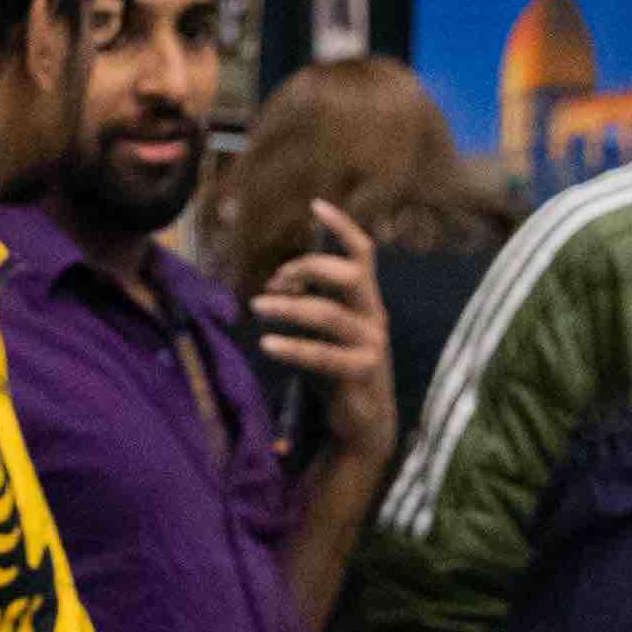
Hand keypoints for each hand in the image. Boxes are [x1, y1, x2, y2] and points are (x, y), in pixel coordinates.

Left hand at [252, 200, 396, 460]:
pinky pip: (323, 354)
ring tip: (257, 306)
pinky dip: (292, 346)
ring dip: (289, 307)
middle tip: (274, 281)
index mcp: (365, 300)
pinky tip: (267, 345)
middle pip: (348, 274)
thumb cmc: (337, 373)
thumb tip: (278, 282)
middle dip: (308, 268)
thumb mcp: (324, 333)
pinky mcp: (362, 372)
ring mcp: (371, 344)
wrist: (363, 425)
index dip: (342, 228)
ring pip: (329, 314)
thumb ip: (310, 304)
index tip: (317, 205)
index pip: (363, 254)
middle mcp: (373, 316)